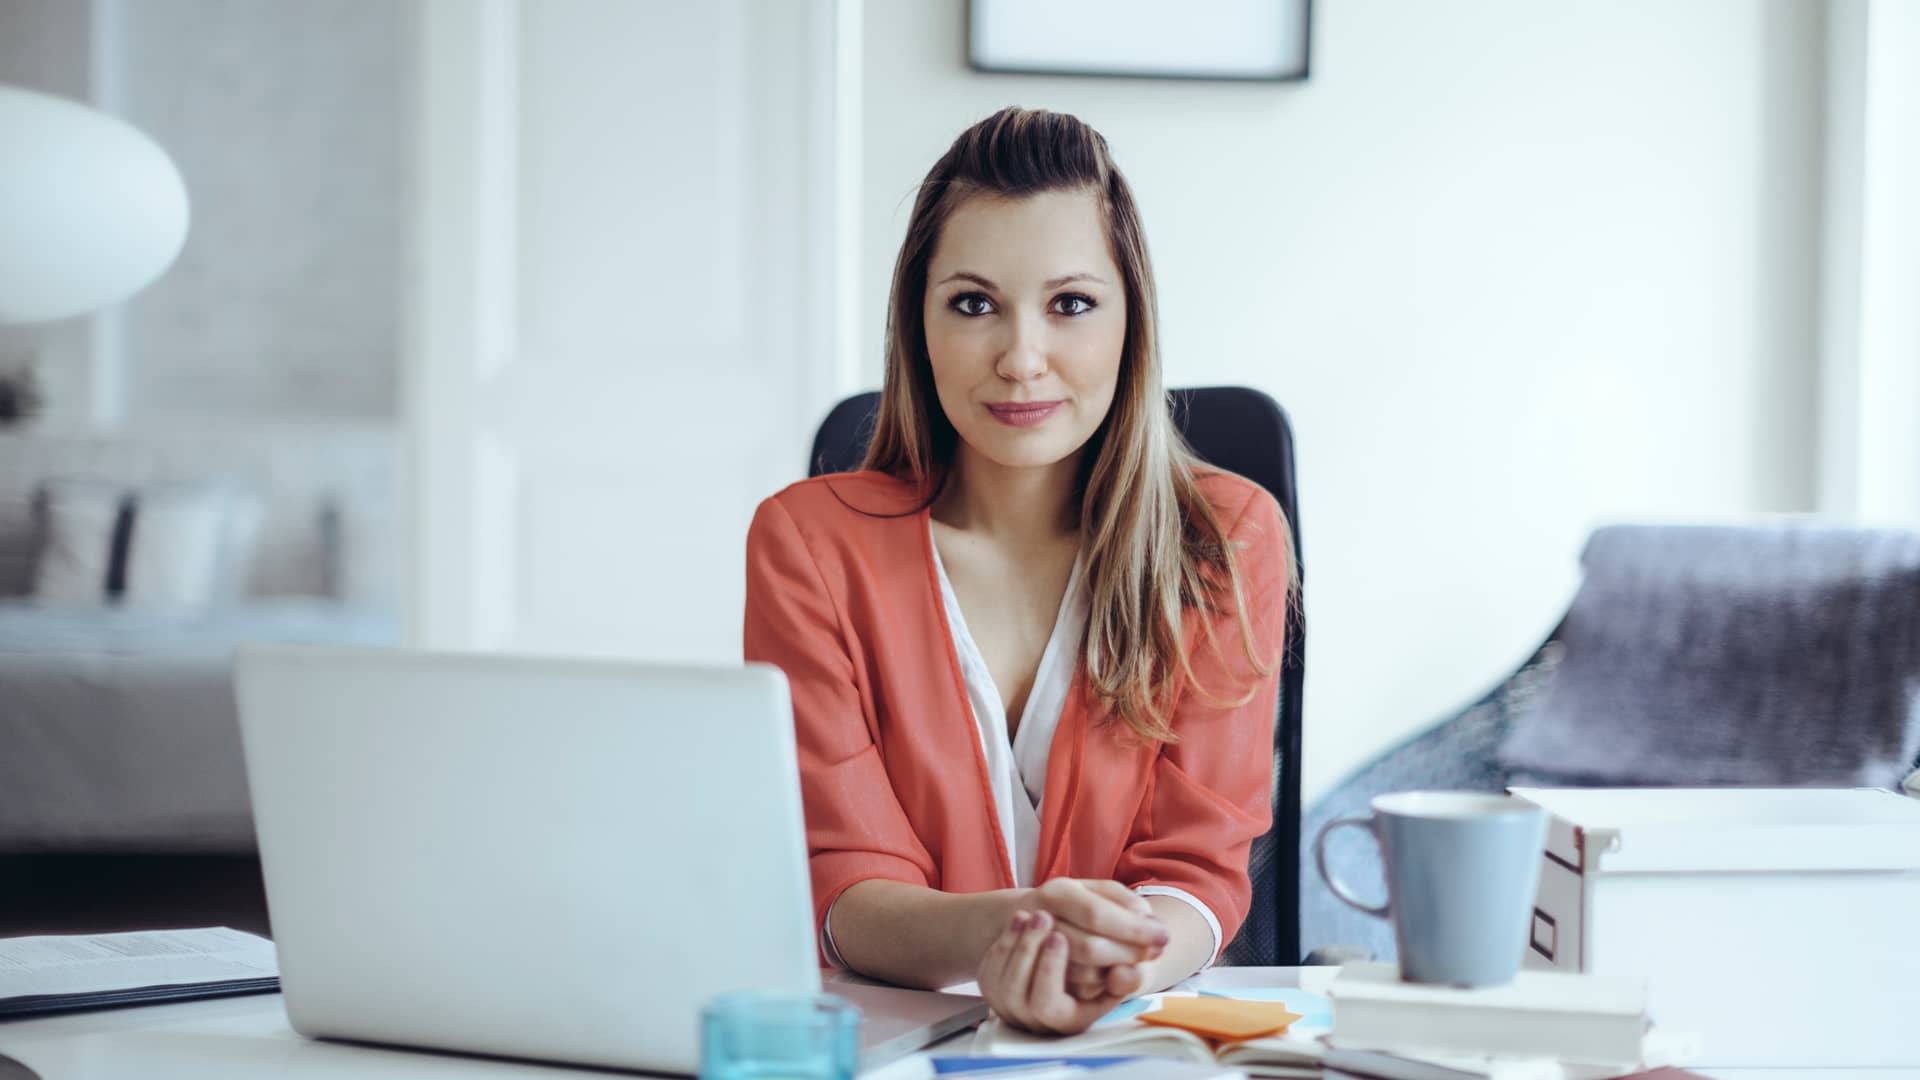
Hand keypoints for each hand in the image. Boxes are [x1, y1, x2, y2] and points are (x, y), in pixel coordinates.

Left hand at [977, 909, 1129, 1034]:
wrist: (1070, 959)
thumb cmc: (1102, 968)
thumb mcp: (1122, 975)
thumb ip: (1131, 977)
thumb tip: (1126, 974)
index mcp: (1069, 1020)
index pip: (1052, 1005)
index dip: (1052, 970)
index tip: (1061, 937)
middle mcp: (1037, 1020)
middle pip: (1024, 997)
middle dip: (1034, 956)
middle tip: (1048, 920)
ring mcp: (1012, 1005)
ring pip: (1007, 983)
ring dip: (1021, 944)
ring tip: (1039, 915)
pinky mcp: (995, 987)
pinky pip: (991, 966)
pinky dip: (1005, 940)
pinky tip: (1021, 918)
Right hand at [1020, 879, 1166, 998]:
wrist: (1037, 918)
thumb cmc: (1080, 905)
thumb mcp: (1102, 892)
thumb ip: (1128, 904)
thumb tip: (1148, 933)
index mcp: (1058, 892)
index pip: (1097, 914)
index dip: (1134, 929)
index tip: (1164, 935)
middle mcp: (1042, 921)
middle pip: (1090, 947)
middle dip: (1130, 953)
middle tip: (1158, 951)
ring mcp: (1036, 952)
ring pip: (1084, 973)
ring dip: (1119, 970)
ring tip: (1137, 958)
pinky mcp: (1040, 979)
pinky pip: (1077, 990)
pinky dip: (1104, 984)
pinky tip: (1115, 971)